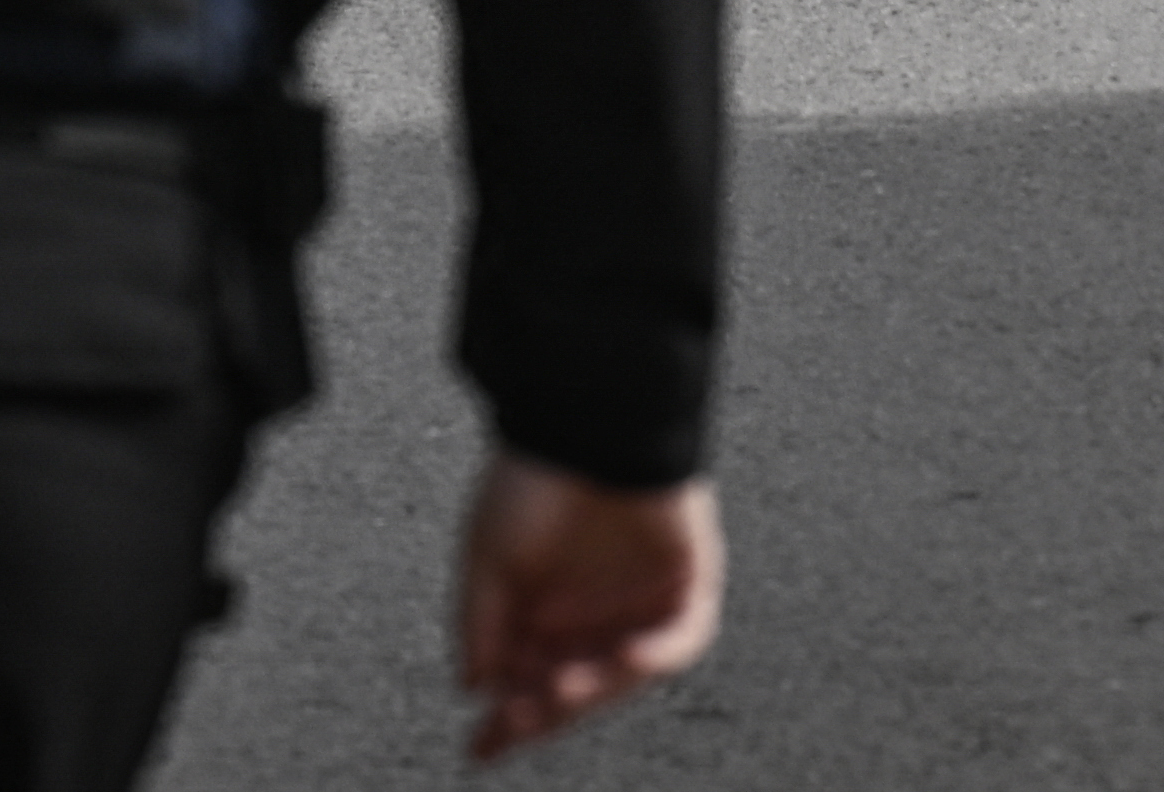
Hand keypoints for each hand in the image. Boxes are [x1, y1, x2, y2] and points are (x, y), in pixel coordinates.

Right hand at [457, 456, 720, 760]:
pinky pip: (683, 637)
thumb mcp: (488, 557)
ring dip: (594, 691)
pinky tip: (625, 658)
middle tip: (517, 721)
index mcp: (543, 607)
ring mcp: (641, 596)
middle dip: (543, 710)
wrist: (590, 416)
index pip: (527, 682)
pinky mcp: (689, 576)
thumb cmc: (534, 474)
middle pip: (573, 686)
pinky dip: (657, 656)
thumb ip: (481, 624)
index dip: (505, 720)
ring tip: (559, 692)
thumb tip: (474, 685)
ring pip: (623, 673)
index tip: (478, 747)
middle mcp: (592, 608)